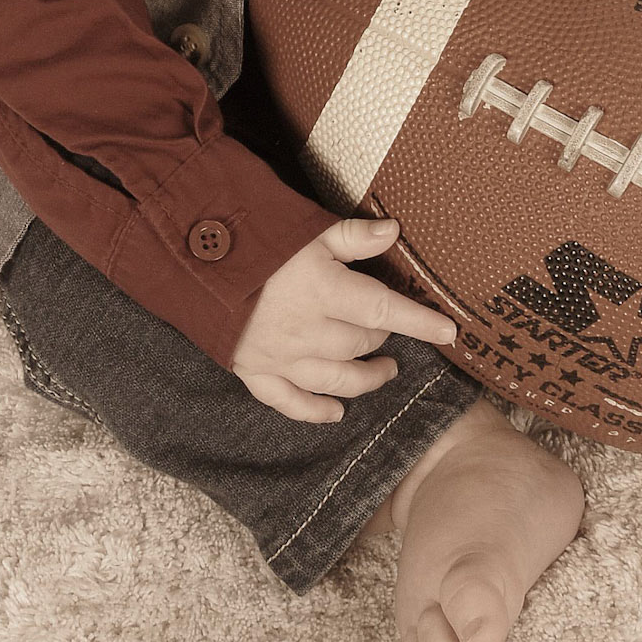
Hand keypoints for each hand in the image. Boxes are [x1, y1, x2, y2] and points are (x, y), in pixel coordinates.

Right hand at [229, 217, 459, 422]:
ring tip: (384, 371)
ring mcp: (280, 357)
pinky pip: (290, 402)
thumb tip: (395, 231)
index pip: (385, 311)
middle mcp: (307, 331)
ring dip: (365, 380)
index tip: (450, 332)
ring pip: (336, 380)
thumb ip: (352, 235)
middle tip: (389, 329)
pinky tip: (336, 413)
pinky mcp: (254, 371)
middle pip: (360, 344)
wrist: (191, 258)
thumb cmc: (254, 238)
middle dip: (382, 337)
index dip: (420, 322)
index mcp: (324, 291)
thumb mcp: (306, 228)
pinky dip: (315, 412)